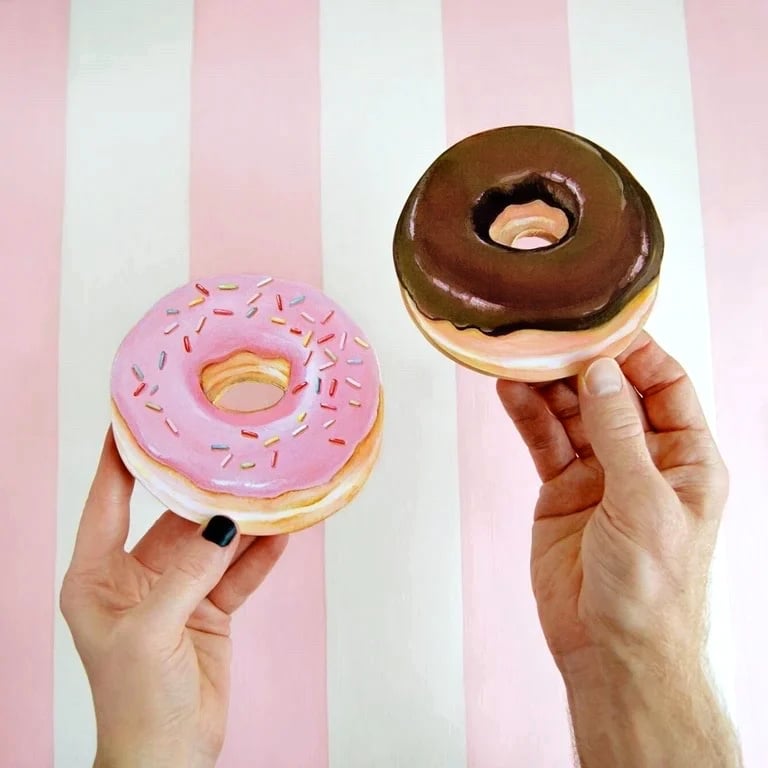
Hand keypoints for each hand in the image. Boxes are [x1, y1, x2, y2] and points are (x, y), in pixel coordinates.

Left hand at [60, 430, 286, 767]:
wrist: (171, 758)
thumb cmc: (137, 702)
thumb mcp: (152, 632)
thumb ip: (187, 572)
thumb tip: (224, 522)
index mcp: (97, 576)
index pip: (107, 502)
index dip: (120, 459)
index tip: (139, 419)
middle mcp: (136, 575)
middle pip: (172, 517)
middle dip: (201, 488)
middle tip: (228, 449)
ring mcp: (176, 590)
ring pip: (212, 542)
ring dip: (241, 521)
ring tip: (269, 487)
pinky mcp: (210, 608)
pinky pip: (238, 572)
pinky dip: (261, 555)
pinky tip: (284, 532)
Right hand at [497, 332, 739, 766]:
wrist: (611, 651)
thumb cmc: (652, 588)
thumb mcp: (643, 501)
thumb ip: (619, 432)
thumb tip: (601, 372)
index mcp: (686, 459)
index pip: (665, 386)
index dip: (635, 355)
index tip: (599, 327)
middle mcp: (643, 460)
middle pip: (612, 394)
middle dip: (582, 366)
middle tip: (547, 338)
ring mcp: (600, 474)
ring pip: (572, 414)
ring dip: (547, 387)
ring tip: (518, 358)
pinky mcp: (562, 490)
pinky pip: (544, 443)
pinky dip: (527, 417)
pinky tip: (509, 392)